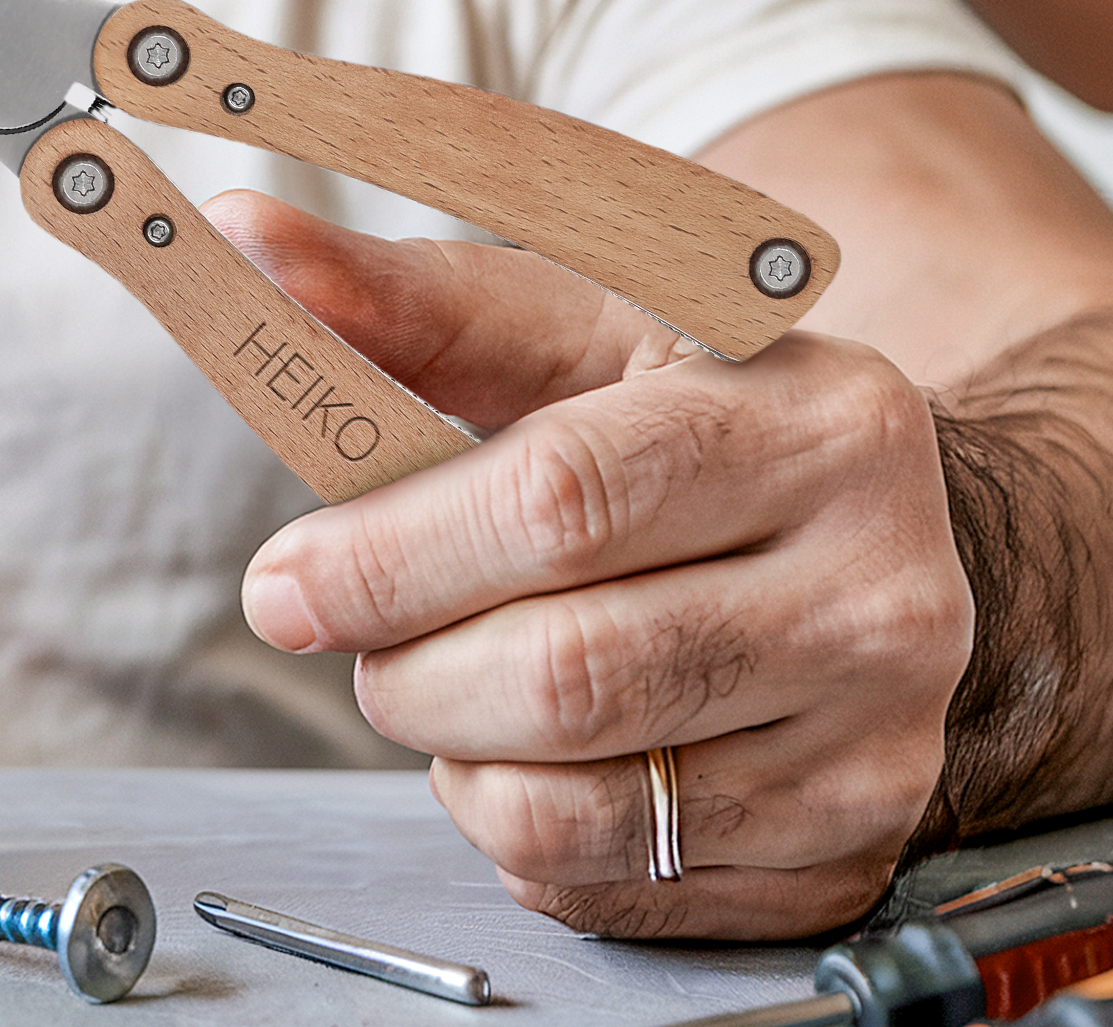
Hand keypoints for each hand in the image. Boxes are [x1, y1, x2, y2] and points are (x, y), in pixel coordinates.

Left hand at [208, 191, 970, 939]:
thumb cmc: (685, 411)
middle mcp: (874, 590)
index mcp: (806, 419)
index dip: (395, 553)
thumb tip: (247, 236)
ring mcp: (876, 746)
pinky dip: (516, 825)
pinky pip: (609, 887)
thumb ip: (409, 296)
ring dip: (451, 753)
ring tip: (450, 676)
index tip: (283, 580)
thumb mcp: (572, 324)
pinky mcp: (845, 863)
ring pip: (577, 806)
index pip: (566, 503)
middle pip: (568, 674)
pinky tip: (532, 744)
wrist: (873, 537)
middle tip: (358, 633)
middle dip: (405, 668)